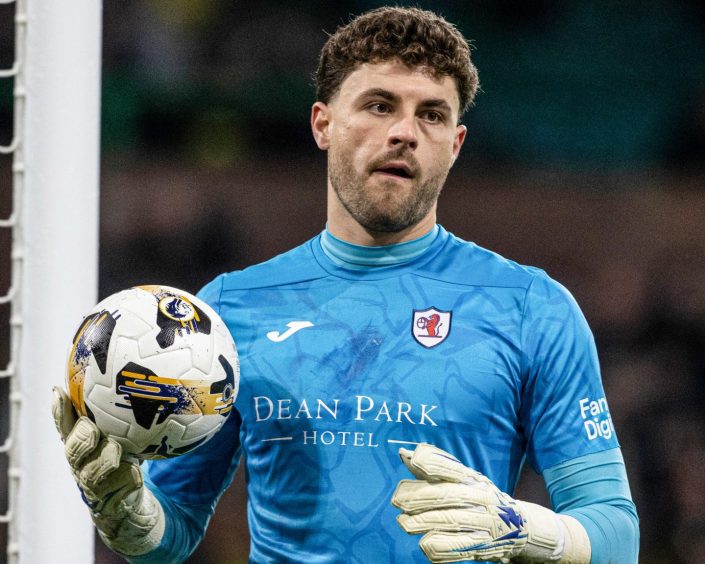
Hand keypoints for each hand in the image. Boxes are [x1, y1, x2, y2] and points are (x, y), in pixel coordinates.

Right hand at [52, 386, 163, 555]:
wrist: (139, 514)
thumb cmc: (136, 466)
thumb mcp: (138, 438)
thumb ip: (143, 414)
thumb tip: (171, 381)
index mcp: (87, 449)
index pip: (67, 429)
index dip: (60, 413)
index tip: (59, 392)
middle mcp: (85, 469)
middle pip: (72, 452)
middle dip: (79, 438)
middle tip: (92, 427)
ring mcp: (95, 491)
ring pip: (90, 475)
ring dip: (102, 460)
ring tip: (114, 449)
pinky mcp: (111, 509)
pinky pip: (116, 494)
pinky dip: (125, 481)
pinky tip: (135, 475)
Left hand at [391, 443, 589, 562]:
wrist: (524, 528)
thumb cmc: (482, 499)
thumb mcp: (465, 480)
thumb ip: (435, 468)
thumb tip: (405, 454)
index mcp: (475, 480)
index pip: (453, 468)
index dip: (433, 462)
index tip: (413, 460)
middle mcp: (481, 499)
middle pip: (448, 496)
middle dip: (421, 498)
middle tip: (398, 501)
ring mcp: (484, 524)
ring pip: (452, 522)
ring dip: (425, 523)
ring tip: (405, 524)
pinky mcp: (484, 547)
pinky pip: (459, 549)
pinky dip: (440, 548)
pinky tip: (426, 545)